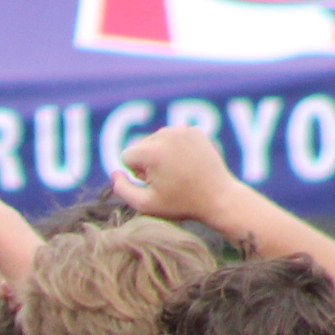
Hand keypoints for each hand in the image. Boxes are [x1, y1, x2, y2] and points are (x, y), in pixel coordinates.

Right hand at [111, 122, 238, 227]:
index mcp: (151, 150)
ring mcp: (182, 130)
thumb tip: (115, 172)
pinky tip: (187, 164)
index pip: (126, 157)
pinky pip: (172, 138)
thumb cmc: (181, 204)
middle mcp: (165, 134)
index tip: (155, 184)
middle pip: (140, 147)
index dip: (137, 175)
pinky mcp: (194, 131)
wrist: (219, 198)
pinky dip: (176, 150)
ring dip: (161, 156)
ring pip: (156, 141)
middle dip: (148, 163)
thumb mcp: (145, 204)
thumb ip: (121, 189)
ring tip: (178, 173)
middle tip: (168, 180)